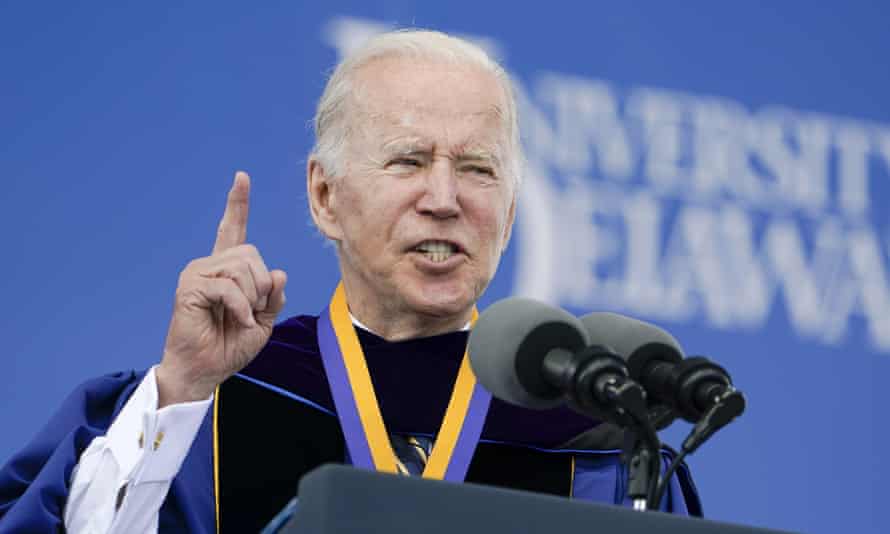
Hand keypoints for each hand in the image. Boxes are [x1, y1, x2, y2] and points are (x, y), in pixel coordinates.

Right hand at [156, 171, 287, 407]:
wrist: (205, 371)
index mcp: (227, 270)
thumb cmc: (230, 347)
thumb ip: (273, 296)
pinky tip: (236, 321)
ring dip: (252, 298)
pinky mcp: (190, 287)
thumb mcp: (264, 320)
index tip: (241, 177)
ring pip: (243, 268)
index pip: (233, 230)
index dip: (238, 204)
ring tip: (239, 317)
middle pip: (252, 254)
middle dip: (262, 286)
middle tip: (250, 311)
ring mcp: (197, 273)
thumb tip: (278, 272)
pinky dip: (241, 308)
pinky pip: (230, 287)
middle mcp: (210, 265)